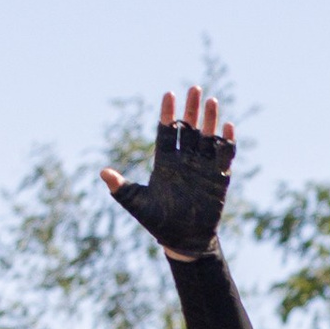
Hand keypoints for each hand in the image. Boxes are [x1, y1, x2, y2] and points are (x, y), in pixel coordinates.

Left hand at [102, 86, 234, 257]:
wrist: (184, 240)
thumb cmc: (158, 222)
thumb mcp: (137, 204)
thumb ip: (121, 188)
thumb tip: (102, 172)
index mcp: (165, 162)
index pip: (165, 131)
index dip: (167, 114)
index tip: (168, 94)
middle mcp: (184, 160)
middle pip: (188, 128)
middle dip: (192, 109)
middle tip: (195, 88)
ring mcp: (202, 168)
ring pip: (207, 138)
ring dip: (210, 120)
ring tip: (212, 101)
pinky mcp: (218, 179)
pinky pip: (223, 157)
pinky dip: (226, 143)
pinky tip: (227, 128)